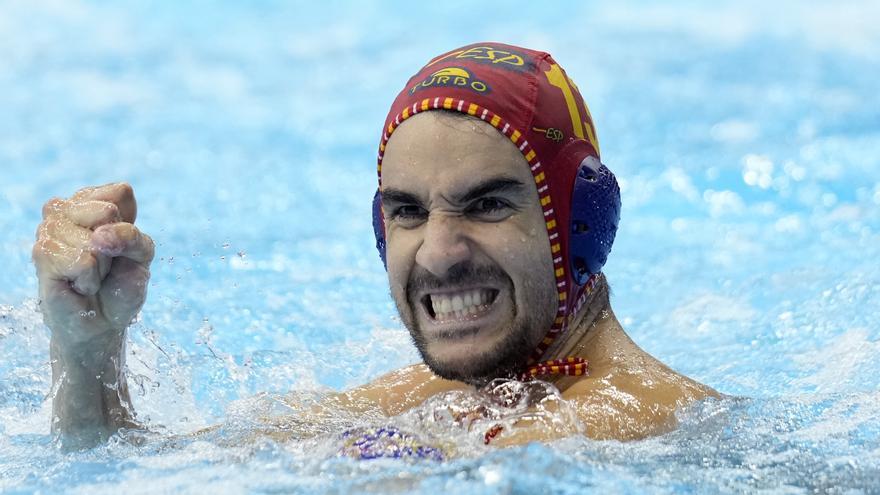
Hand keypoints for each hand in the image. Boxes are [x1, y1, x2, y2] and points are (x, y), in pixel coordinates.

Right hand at [33, 183, 154, 348]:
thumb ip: (131, 237)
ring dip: (102, 266)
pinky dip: (90, 279)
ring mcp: (50, 228)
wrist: (103, 322)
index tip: (122, 245)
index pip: (120, 192)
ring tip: (91, 275)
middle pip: (107, 210)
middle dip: (116, 244)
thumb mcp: (142, 255)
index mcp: (94, 201)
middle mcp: (68, 209)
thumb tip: (100, 235)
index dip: (129, 224)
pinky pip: (83, 260)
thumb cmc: (121, 285)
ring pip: (94, 238)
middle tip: (106, 262)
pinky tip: (79, 284)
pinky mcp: (42, 253)